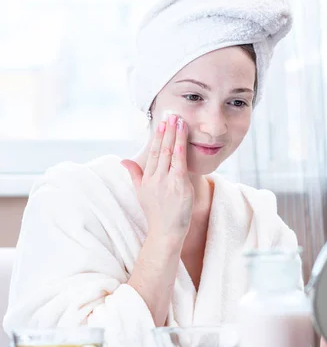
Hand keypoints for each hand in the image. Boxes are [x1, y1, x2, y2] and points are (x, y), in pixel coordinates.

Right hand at [121, 114, 193, 242]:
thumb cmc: (156, 214)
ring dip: (174, 135)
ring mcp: (166, 182)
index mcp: (146, 179)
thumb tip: (124, 160)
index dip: (157, 137)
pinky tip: (183, 136)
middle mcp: (155, 178)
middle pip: (161, 150)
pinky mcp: (178, 186)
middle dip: (166, 131)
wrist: (165, 232)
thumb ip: (134, 174)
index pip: (153, 153)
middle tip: (170, 114)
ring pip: (170, 153)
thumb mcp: (141, 193)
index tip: (161, 123)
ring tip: (178, 120)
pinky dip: (181, 148)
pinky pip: (180, 163)